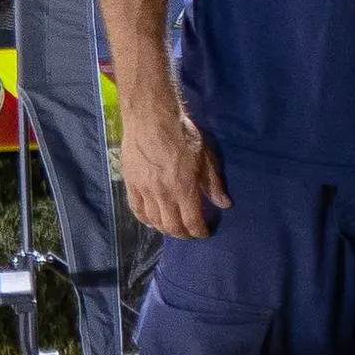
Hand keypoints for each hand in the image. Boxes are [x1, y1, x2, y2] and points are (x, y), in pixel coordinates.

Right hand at [122, 101, 229, 238]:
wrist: (151, 119)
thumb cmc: (183, 135)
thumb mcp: (205, 158)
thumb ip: (212, 184)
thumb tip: (224, 204)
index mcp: (183, 188)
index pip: (191, 221)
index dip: (199, 231)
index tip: (205, 233)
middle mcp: (162, 194)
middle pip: (171, 225)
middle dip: (183, 234)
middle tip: (190, 234)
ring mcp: (144, 190)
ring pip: (154, 220)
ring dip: (165, 229)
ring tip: (174, 230)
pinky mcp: (130, 184)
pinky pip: (136, 209)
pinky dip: (145, 219)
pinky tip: (152, 222)